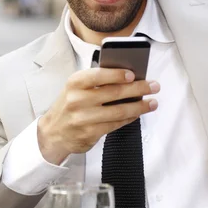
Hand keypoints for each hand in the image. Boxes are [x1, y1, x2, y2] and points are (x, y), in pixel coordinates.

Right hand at [37, 68, 159, 164]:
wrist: (53, 132)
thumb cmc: (69, 105)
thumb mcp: (75, 88)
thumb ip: (96, 82)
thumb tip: (127, 77)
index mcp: (75, 83)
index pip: (99, 75)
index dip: (118, 74)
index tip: (134, 74)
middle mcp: (78, 99)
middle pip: (114, 92)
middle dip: (138, 89)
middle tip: (153, 86)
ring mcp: (84, 118)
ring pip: (118, 111)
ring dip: (139, 106)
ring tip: (152, 102)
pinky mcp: (90, 133)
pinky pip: (115, 124)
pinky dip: (129, 118)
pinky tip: (138, 113)